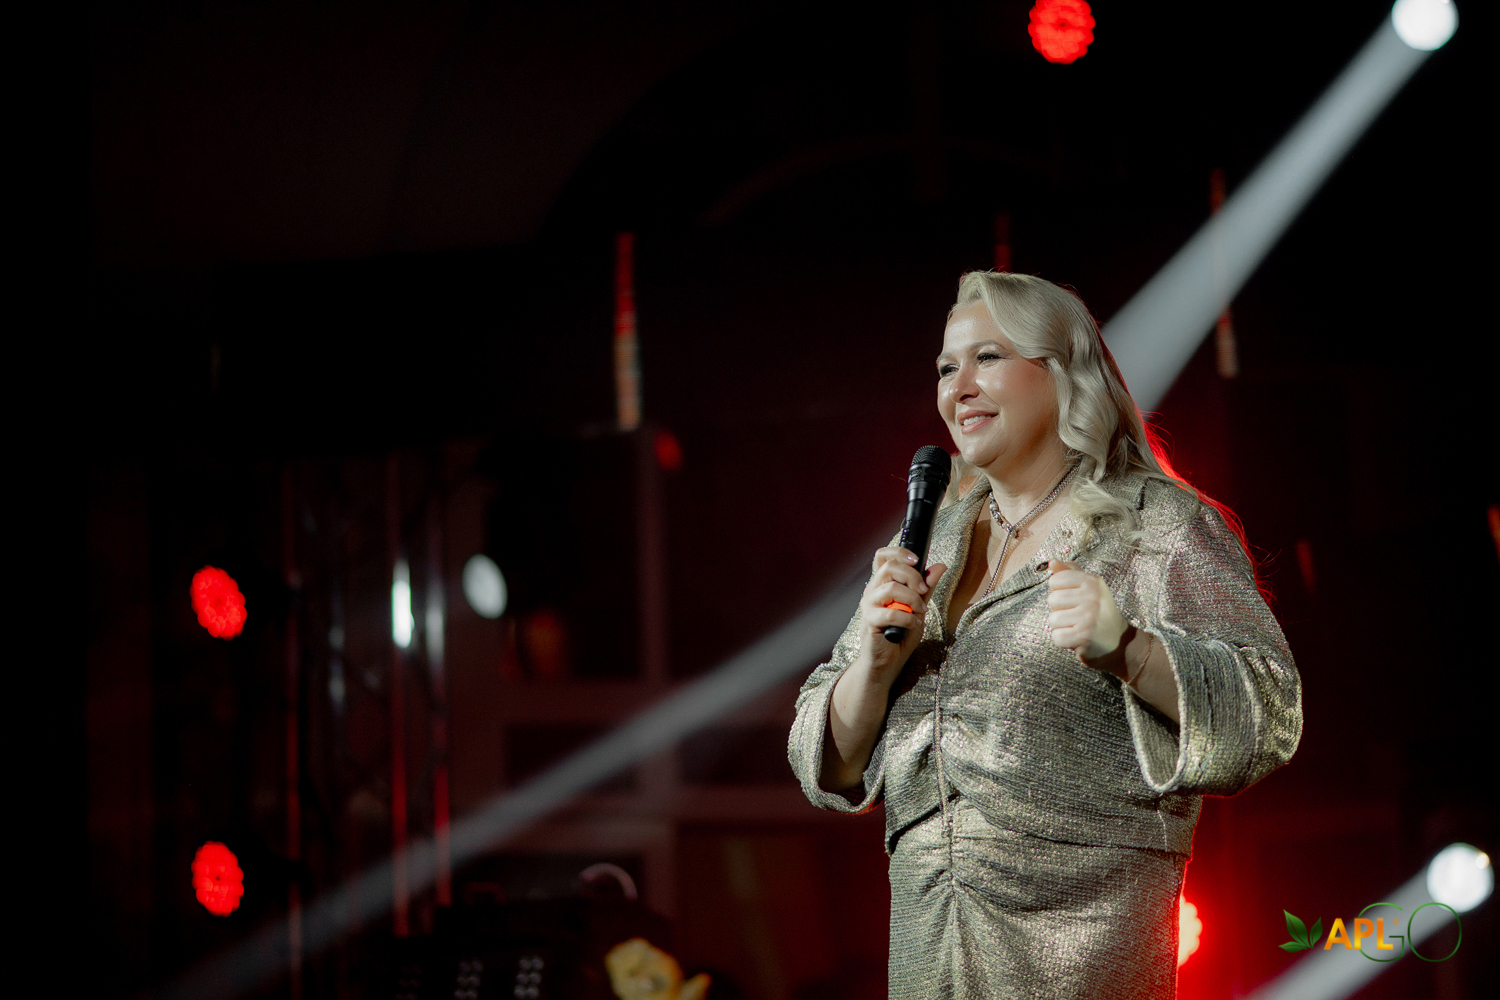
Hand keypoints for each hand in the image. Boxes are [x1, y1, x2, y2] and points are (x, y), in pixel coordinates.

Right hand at [856, 546, 947, 681]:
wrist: (888, 662)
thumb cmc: (900, 634)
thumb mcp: (918, 607)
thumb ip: (926, 587)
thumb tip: (939, 566)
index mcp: (882, 583)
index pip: (883, 556)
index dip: (899, 553)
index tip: (917, 561)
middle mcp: (872, 591)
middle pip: (888, 567)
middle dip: (912, 576)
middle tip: (923, 590)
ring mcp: (869, 606)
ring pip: (890, 588)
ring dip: (912, 599)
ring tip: (921, 611)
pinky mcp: (870, 622)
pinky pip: (891, 613)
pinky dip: (908, 618)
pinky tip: (913, 624)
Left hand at [1045, 559, 1126, 660]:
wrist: (1119, 642)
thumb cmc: (1098, 612)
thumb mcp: (1089, 588)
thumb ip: (1069, 572)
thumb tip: (1052, 561)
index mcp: (1093, 582)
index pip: (1055, 580)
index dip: (1059, 591)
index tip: (1074, 599)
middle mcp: (1093, 597)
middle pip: (1052, 599)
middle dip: (1060, 610)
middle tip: (1077, 615)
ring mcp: (1089, 617)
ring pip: (1053, 619)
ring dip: (1062, 627)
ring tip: (1078, 626)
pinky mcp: (1084, 636)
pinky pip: (1057, 637)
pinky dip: (1064, 641)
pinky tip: (1077, 639)